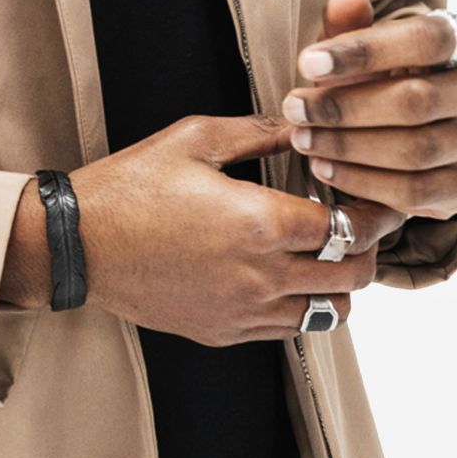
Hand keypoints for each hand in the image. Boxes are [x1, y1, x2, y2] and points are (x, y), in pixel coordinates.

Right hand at [34, 110, 408, 346]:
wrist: (80, 244)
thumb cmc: (132, 185)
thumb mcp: (195, 138)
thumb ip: (259, 133)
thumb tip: (304, 125)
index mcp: (260, 223)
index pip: (347, 227)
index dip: (370, 212)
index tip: (376, 200)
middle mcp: (261, 275)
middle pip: (351, 276)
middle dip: (365, 250)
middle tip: (360, 226)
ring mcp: (244, 311)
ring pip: (328, 313)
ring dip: (339, 285)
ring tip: (327, 256)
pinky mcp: (224, 332)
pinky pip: (288, 331)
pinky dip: (302, 307)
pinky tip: (287, 277)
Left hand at [280, 0, 456, 220]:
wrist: (413, 134)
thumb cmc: (382, 79)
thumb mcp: (364, 50)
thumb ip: (352, 26)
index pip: (425, 40)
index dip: (365, 51)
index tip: (307, 62)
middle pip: (416, 101)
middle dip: (344, 107)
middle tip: (293, 108)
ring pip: (414, 150)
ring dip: (347, 146)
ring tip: (301, 138)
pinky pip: (415, 191)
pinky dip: (362, 181)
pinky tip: (323, 167)